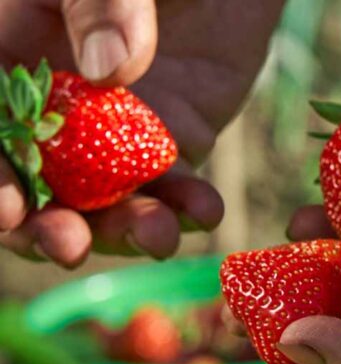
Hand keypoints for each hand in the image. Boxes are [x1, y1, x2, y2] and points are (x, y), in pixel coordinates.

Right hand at [0, 0, 284, 266]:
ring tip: (157, 238)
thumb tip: (109, 73)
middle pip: (40, 187)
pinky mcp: (174, 142)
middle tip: (70, 247)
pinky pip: (177, 186)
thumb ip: (98, 4)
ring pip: (108, 201)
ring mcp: (116, 134)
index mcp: (12, 63)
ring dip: (126, 228)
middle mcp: (59, 112)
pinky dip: (189, 205)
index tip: (8, 214)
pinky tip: (206, 210)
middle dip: (49, 226)